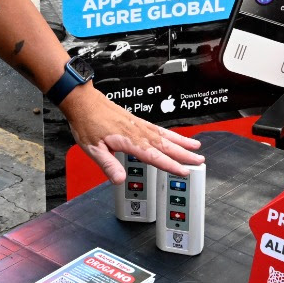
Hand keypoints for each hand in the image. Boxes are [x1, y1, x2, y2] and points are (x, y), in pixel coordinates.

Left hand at [60, 84, 202, 181]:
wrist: (84, 102)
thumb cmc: (87, 123)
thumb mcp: (93, 149)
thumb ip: (108, 165)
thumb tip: (119, 180)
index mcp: (129, 140)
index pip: (154, 156)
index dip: (170, 165)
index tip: (184, 171)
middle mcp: (138, 132)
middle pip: (166, 145)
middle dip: (184, 154)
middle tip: (200, 161)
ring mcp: (139, 125)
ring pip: (165, 135)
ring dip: (182, 142)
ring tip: (196, 147)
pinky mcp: (137, 121)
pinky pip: (158, 129)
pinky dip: (171, 134)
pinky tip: (176, 137)